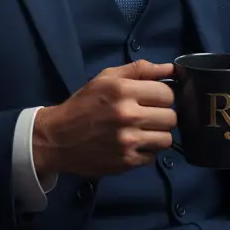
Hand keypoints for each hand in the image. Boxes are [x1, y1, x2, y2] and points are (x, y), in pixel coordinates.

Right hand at [31, 60, 176, 178]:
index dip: (162, 95)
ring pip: (167, 139)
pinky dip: (147, 150)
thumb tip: (171, 68)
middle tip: (148, 115)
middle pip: (171, 117)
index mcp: (124, 91)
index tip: (153, 98)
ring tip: (143, 131)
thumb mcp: (107, 78)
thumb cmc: (84, 104)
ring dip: (158, 134)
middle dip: (162, 115)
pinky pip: (154, 156)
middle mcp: (128, 116)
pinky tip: (133, 144)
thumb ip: (140, 69)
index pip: (167, 94)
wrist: (57, 138)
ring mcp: (128, 141)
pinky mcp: (126, 162)